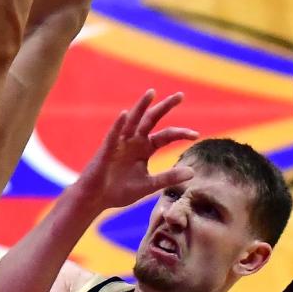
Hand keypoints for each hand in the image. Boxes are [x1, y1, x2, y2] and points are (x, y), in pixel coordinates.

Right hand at [73, 90, 196, 217]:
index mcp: (144, 148)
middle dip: (165, 107)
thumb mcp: (149, 185)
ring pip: (132, 121)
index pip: (166, 136)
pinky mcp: (107, 150)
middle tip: (181, 95)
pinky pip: (113, 135)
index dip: (181, 133)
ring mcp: (120, 143)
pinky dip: (119, 125)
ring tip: (152, 92)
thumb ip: (168, 177)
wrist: (96, 199)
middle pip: (151, 120)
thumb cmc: (119, 191)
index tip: (196, 135)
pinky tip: (125, 114)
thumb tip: (192, 172)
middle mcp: (134, 141)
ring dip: (141, 106)